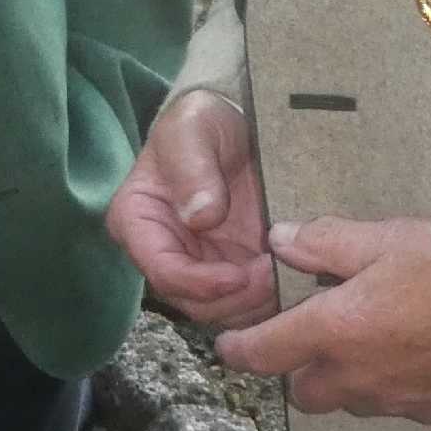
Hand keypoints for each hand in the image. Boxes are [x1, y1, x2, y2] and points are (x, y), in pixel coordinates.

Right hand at [105, 90, 275, 328]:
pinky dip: (269, 300)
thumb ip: (192, 168)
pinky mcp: (231, 269)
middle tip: (272, 276)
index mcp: (138, 220)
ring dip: (254, 304)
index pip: (162, 270)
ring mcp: (199, 265)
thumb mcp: (193, 130)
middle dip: (233, 298)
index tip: (239, 274)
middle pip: (192, 301)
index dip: (199, 283)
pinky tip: (292, 279)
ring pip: (221, 310)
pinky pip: (247, 301)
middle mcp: (164, 251)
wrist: (237, 122)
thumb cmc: (204, 120)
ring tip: (285, 275)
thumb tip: (198, 217)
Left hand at [215, 214, 430, 422]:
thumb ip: (324, 243)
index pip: (265, 353)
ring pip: (347, 402)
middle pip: (304, 392)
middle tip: (311, 335)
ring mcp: (393, 400)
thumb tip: (280, 240)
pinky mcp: (430, 411)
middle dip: (297, 369)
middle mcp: (355, 376)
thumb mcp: (379, 239)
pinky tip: (406, 354)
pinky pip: (391, 404)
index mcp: (333, 332)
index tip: (229, 346)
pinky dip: (386, 385)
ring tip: (362, 341)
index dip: (239, 351)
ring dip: (342, 380)